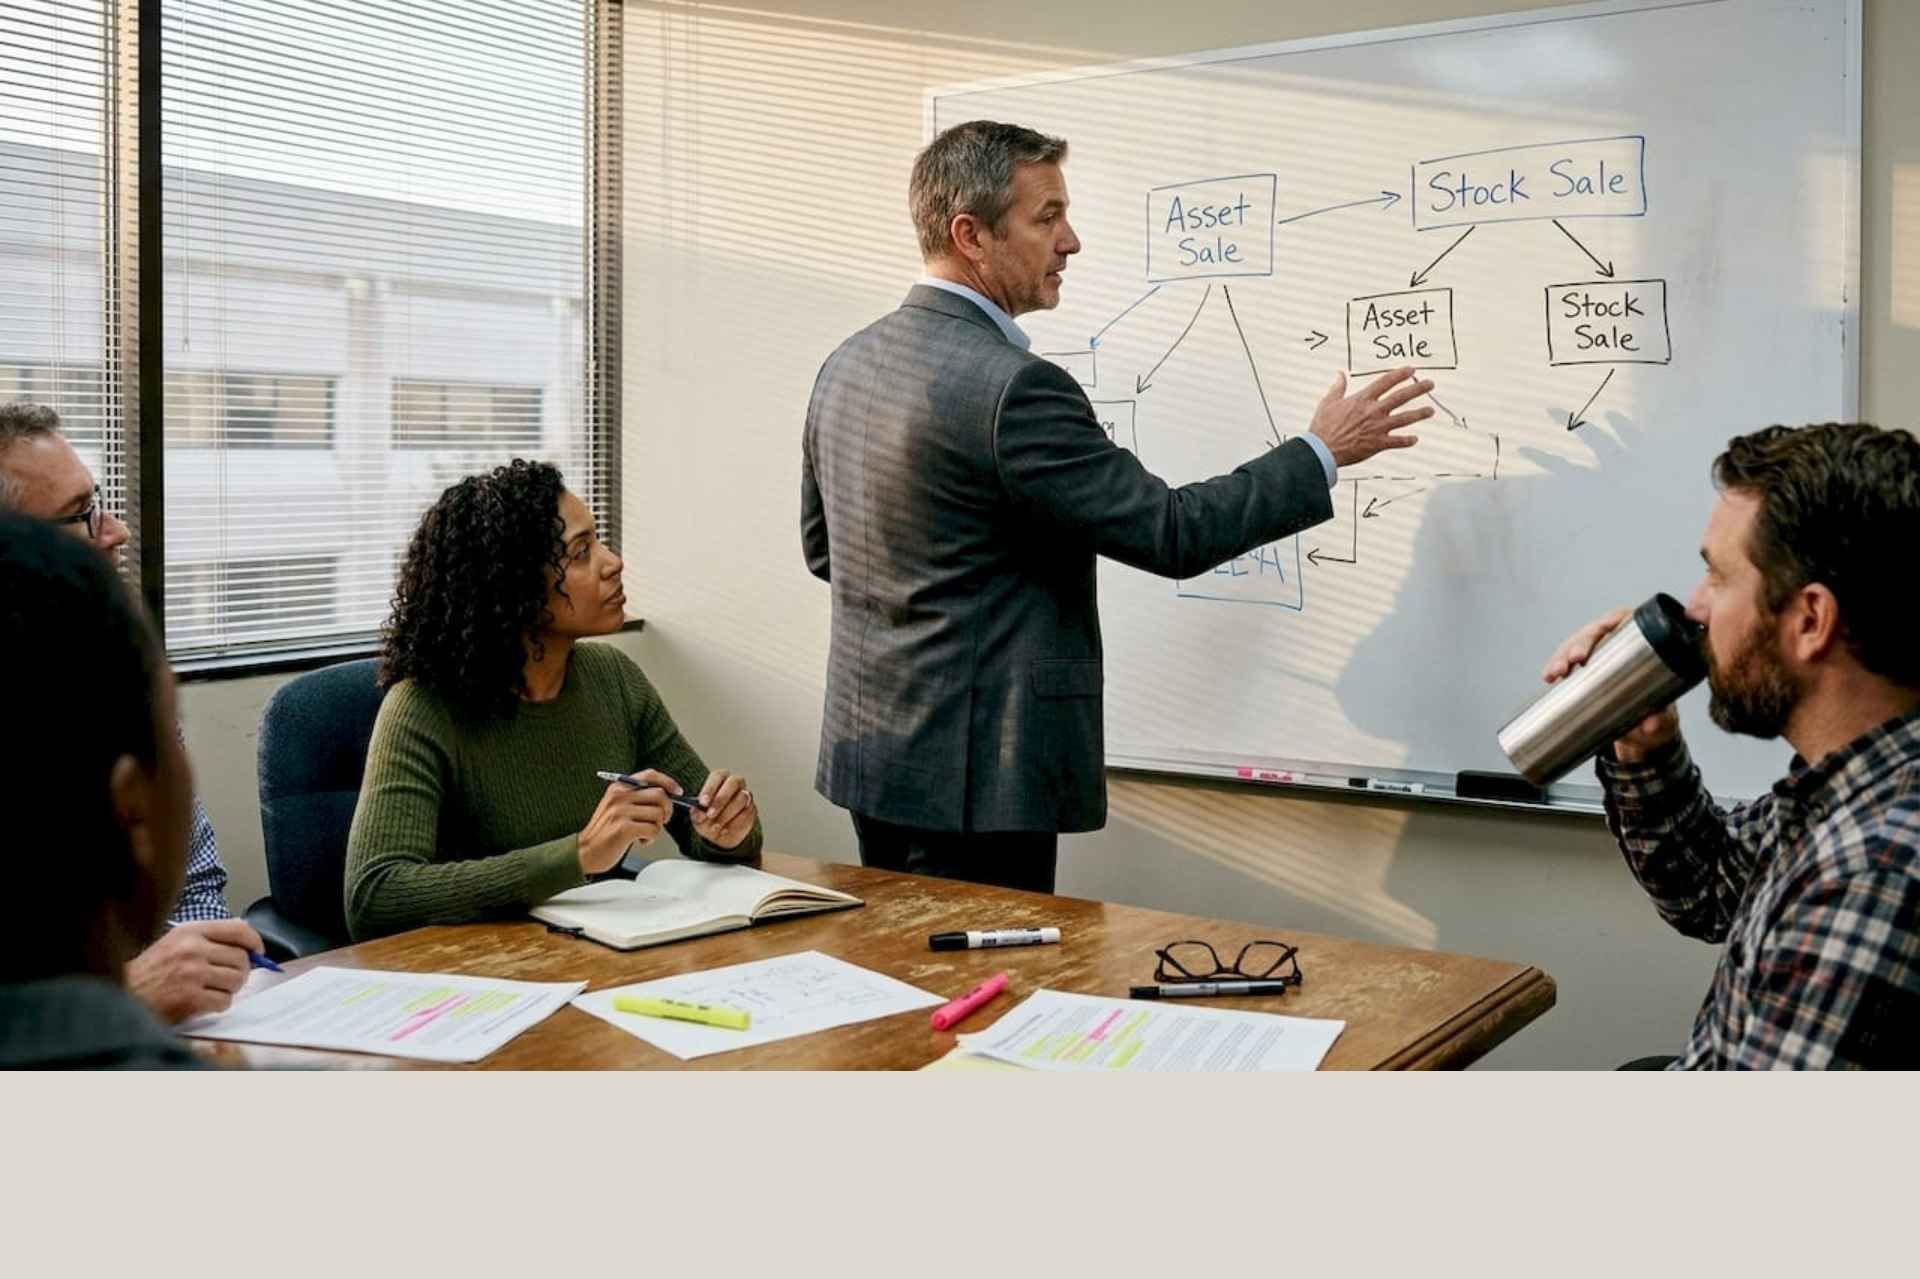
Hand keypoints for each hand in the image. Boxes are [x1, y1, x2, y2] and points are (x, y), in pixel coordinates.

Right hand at [126, 918, 262, 1024]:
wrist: (123, 994)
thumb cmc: (152, 970)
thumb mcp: (176, 941)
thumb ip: (209, 936)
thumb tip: (245, 933)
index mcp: (190, 931)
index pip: (238, 929)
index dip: (254, 942)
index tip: (257, 952)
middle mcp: (192, 949)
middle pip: (241, 959)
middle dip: (240, 971)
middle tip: (227, 978)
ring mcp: (192, 973)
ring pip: (237, 980)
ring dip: (229, 989)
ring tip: (212, 989)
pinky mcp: (190, 997)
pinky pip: (225, 1001)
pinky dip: (219, 1004)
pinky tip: (203, 1002)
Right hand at [579, 770, 676, 873]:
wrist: (585, 852)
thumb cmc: (605, 832)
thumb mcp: (616, 807)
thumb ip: (636, 798)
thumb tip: (667, 795)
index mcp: (618, 788)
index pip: (650, 775)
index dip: (668, 782)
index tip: (677, 792)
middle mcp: (619, 796)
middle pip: (660, 795)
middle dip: (667, 810)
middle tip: (662, 821)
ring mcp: (621, 812)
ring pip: (658, 814)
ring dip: (657, 827)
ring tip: (645, 834)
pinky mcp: (624, 828)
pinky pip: (653, 830)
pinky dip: (651, 838)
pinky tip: (641, 841)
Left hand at [691, 769, 758, 853]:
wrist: (718, 835)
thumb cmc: (706, 820)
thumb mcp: (697, 817)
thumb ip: (697, 812)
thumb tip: (699, 811)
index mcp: (719, 780)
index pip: (717, 776)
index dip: (710, 788)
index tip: (702, 803)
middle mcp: (735, 784)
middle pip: (733, 783)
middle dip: (720, 800)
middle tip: (710, 815)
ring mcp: (746, 796)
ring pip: (741, 799)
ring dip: (726, 815)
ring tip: (715, 827)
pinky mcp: (752, 809)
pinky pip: (746, 813)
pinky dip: (734, 824)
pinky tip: (725, 830)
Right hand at [1307, 367, 1433, 466]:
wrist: (1322, 449)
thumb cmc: (1323, 427)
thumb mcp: (1328, 402)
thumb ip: (1338, 387)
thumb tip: (1340, 374)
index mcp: (1362, 399)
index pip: (1385, 382)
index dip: (1400, 375)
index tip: (1411, 370)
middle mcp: (1373, 411)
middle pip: (1401, 397)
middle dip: (1418, 389)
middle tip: (1430, 384)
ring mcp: (1378, 428)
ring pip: (1404, 418)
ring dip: (1419, 414)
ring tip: (1430, 410)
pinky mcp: (1378, 444)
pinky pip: (1397, 442)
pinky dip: (1407, 440)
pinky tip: (1415, 439)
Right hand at [1542, 606, 1680, 761]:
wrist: (1645, 733)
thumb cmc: (1659, 718)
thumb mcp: (1663, 720)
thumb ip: (1660, 721)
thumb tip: (1650, 725)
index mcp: (1646, 647)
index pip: (1628, 621)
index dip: (1613, 619)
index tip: (1604, 627)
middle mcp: (1620, 647)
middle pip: (1597, 632)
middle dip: (1580, 643)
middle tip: (1573, 660)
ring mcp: (1600, 657)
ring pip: (1577, 645)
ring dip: (1563, 655)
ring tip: (1554, 673)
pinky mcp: (1586, 670)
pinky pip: (1568, 661)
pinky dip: (1557, 666)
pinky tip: (1548, 676)